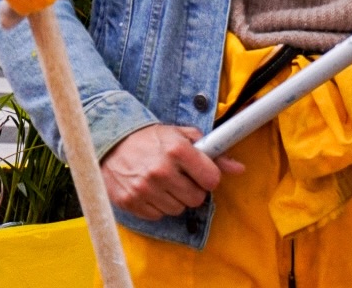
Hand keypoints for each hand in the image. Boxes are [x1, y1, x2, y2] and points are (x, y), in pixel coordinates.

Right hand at [100, 123, 243, 220]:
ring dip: (176, 198)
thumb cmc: (151, 137)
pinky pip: (158, 215)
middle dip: (194, 189)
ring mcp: (145, 189)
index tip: (203, 173)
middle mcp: (162, 171)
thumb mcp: (182, 135)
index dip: (209, 177)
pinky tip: (152, 190)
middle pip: (197, 198)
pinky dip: (158, 205)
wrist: (112, 141)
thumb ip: (213, 150)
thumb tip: (239, 168)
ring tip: (165, 182)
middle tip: (183, 178)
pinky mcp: (131, 202)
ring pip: (178, 209)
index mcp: (177, 150)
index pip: (211, 179)